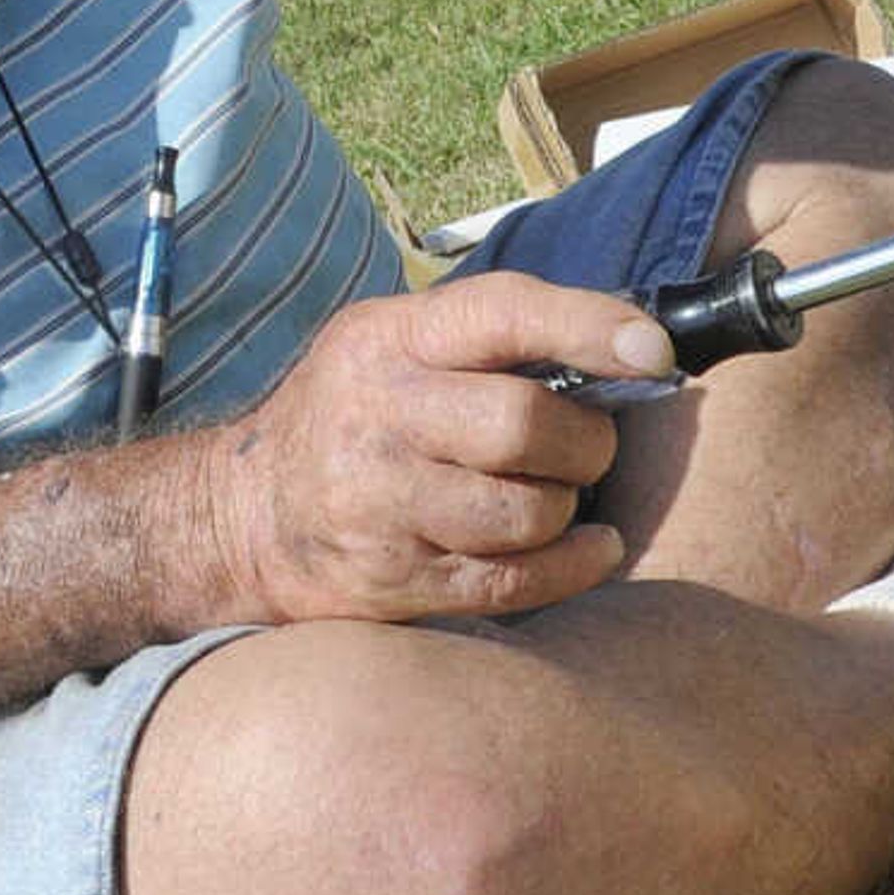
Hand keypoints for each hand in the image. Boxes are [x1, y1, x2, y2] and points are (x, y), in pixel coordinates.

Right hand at [190, 273, 673, 622]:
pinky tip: (583, 547)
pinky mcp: (396, 581)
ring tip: (553, 494)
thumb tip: (624, 344)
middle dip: (584, 440)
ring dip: (567, 505)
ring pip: (527, 510)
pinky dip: (572, 564)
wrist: (240, 518)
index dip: (591, 326)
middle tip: (586, 446)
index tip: (653, 351)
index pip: (503, 313)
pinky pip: (517, 580)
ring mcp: (382, 506)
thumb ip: (484, 339)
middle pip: (524, 424)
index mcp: (386, 342)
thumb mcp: (387, 345)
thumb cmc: (346, 419)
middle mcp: (378, 417)